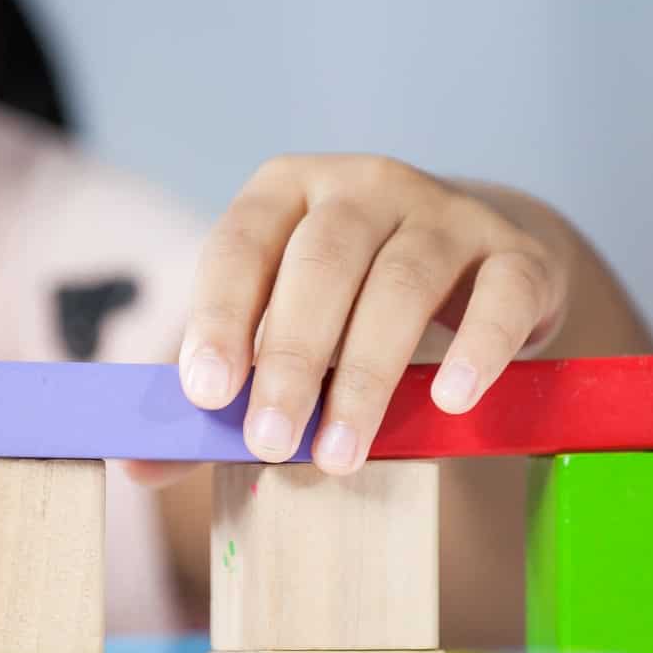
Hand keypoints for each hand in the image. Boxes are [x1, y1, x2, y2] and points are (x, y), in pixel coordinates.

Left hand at [174, 154, 568, 473]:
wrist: (483, 262)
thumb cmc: (354, 303)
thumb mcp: (281, 329)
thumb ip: (219, 391)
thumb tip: (137, 466)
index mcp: (288, 192)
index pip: (241, 243)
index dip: (220, 316)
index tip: (205, 394)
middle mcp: (364, 185)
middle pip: (323, 262)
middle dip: (292, 356)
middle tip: (270, 442)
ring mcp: (445, 212)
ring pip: (404, 282)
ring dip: (367, 374)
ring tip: (341, 455)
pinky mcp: (516, 254)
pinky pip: (500, 293)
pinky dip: (478, 346)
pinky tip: (450, 400)